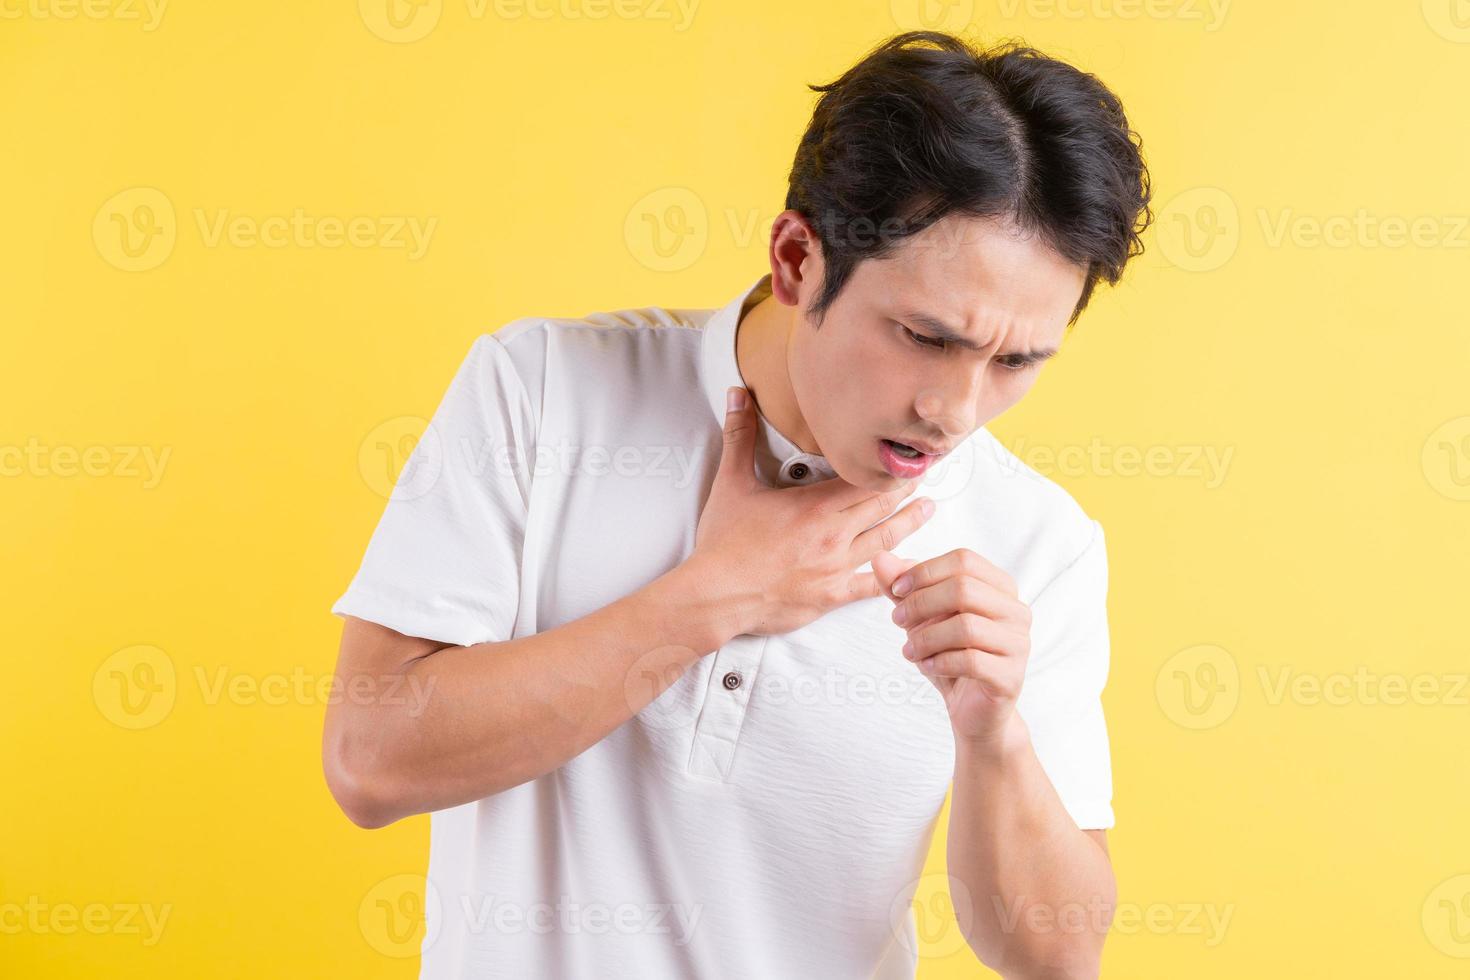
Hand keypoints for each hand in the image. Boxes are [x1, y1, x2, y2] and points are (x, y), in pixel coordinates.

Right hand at [688, 386, 935, 637]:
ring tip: (929, 509)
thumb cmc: (724, 543)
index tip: (907, 453)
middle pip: (882, 505)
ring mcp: (836, 567)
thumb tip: (737, 395)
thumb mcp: (731, 483)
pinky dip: (893, 577)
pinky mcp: (831, 596)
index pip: (865, 479)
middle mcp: (834, 534)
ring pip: (886, 540)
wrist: (717, 595)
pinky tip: (909, 571)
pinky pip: (871, 586)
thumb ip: (740, 436)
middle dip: (907, 488)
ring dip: (910, 523)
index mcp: (815, 505)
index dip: (890, 465)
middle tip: (926, 474)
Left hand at [872, 548, 1031, 747]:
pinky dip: (939, 662)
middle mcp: (1017, 611)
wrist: (973, 710)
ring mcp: (1019, 644)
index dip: (924, 571)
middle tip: (897, 621)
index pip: (964, 560)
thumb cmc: (950, 655)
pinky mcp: (1011, 676)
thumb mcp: (922, 618)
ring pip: (966, 627)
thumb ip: (903, 588)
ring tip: (909, 650)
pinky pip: (971, 661)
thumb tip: (879, 558)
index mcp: (1001, 587)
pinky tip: (925, 666)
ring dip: (926, 637)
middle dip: (921, 603)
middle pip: (964, 589)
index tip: (896, 590)